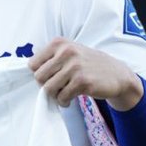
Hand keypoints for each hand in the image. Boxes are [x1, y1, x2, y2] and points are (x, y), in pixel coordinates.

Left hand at [29, 39, 143, 109]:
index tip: (49, 78)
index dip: (40, 74)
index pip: (33, 64)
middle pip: (39, 77)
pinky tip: (71, 98)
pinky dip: (64, 101)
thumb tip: (28, 72)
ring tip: (64, 94)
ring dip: (55, 95)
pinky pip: (62, 97)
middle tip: (57, 88)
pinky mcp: (83, 82)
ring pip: (49, 88)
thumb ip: (51, 58)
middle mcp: (66, 52)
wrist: (117, 74)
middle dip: (46, 86)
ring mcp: (75, 67)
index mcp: (59, 43)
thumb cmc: (89, 64)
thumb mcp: (70, 52)